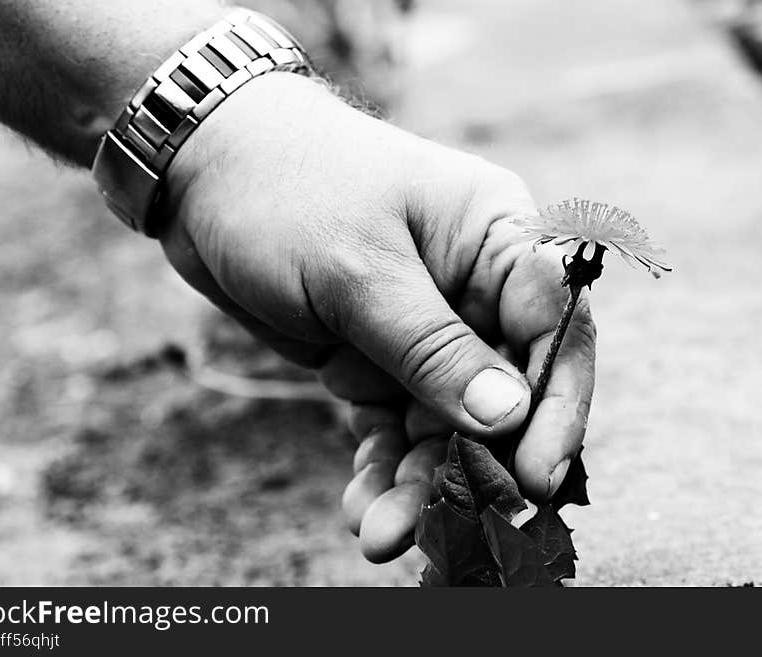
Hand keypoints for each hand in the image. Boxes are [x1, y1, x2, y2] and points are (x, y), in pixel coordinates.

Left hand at [158, 72, 595, 562]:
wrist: (204, 172)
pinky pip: (392, 427)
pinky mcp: (377, 361)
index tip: (537, 477)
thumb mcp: (359, 268)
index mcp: (495, 240)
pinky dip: (380, 469)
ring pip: (444, 424)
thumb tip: (509, 417)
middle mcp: (472, 290)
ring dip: (420, 482)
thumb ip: (434, 346)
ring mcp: (424, 331)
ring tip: (383, 537)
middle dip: (480, 462)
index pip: (556, 328)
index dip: (557, 406)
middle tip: (457, 527)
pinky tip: (362, 512)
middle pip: (505, 393)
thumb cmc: (288, 190)